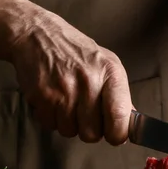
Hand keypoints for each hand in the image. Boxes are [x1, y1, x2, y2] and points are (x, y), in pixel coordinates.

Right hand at [9, 8, 132, 144]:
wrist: (36, 34)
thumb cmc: (75, 51)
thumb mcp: (106, 64)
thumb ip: (120, 95)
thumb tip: (131, 123)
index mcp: (111, 73)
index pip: (120, 118)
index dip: (117, 134)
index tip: (114, 135)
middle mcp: (89, 82)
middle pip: (92, 133)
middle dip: (88, 129)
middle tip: (84, 113)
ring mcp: (64, 90)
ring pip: (70, 132)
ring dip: (67, 123)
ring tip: (66, 102)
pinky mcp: (43, 96)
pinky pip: (50, 125)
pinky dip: (50, 117)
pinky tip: (52, 99)